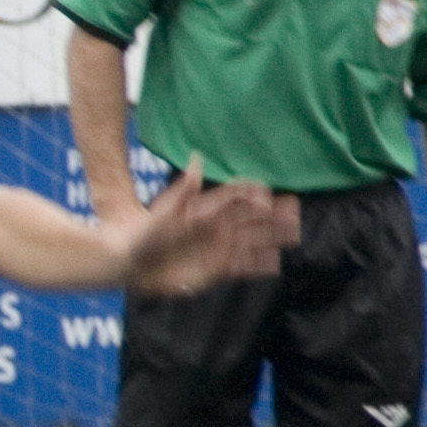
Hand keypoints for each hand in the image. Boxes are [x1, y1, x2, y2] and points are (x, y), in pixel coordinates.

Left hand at [120, 158, 300, 296]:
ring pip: (251, 241)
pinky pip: (241, 266)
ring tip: (294, 233)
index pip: (235, 198)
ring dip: (272, 237)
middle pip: (250, 219)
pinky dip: (258, 264)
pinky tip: (275, 262)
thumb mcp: (164, 212)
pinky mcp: (214, 269)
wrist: (131, 263)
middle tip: (295, 210)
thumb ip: (183, 189)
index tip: (268, 195)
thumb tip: (196, 157)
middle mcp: (215, 228)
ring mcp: (216, 248)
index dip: (252, 195)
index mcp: (205, 210)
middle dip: (272, 215)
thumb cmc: (143, 235)